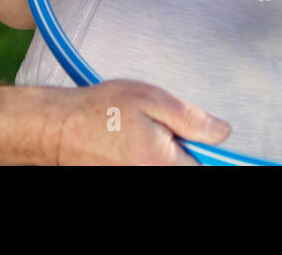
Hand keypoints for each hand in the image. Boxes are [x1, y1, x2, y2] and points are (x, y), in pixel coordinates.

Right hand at [55, 79, 230, 164]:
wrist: (58, 129)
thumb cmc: (100, 110)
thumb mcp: (150, 100)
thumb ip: (190, 119)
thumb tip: (222, 133)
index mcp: (161, 162)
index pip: (204, 166)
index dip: (205, 150)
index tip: (198, 138)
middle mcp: (149, 179)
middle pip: (185, 169)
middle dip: (183, 152)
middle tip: (164, 132)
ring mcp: (133, 181)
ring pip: (168, 169)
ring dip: (165, 157)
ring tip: (145, 138)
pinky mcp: (124, 181)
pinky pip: (149, 171)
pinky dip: (148, 161)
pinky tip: (133, 148)